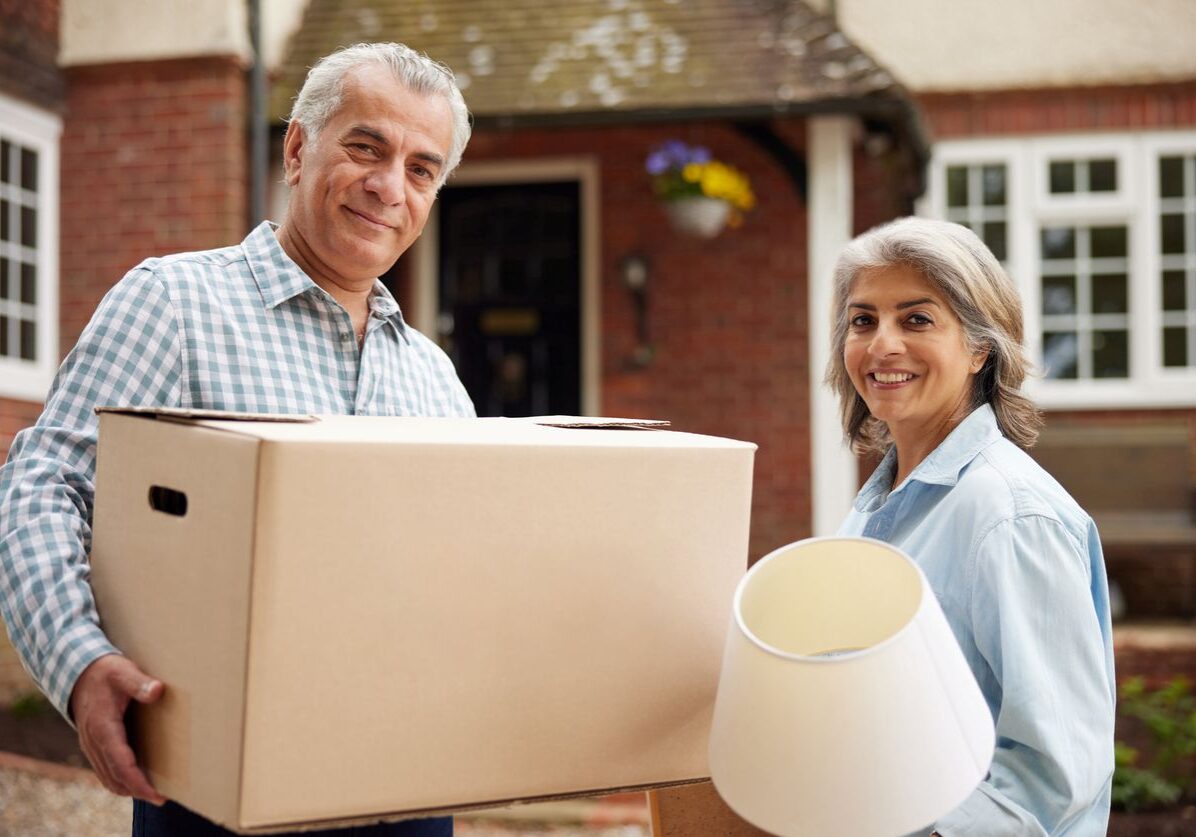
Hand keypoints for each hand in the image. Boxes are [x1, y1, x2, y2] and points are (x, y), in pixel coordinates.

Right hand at [69, 653, 166, 804]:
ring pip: (107, 777)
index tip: (155, 794)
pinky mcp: (93, 745)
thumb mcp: (123, 672)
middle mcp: (94, 742)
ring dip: (127, 789)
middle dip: (137, 791)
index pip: (121, 764)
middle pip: (114, 777)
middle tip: (160, 799)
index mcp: (102, 727)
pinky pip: (104, 770)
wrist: (79, 673)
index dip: (138, 782)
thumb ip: (140, 683)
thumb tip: (158, 690)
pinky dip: (118, 780)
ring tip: (152, 793)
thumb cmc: (106, 672)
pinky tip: (135, 781)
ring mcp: (91, 746)